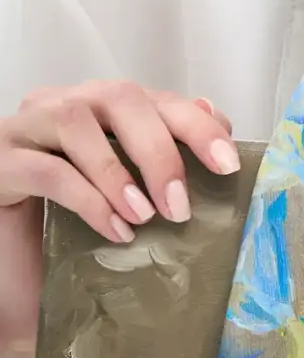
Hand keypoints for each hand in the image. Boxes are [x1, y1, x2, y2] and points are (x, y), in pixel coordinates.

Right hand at [0, 79, 238, 242]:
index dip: (197, 125)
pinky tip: (112, 229)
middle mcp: (64, 104)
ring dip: (117, 170)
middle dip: (159, 149)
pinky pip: (45, 169)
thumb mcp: (123, 191)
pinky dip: (85, 198)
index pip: (157, 99)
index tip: (228, 164)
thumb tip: (215, 119)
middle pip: (120, 98)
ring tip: (144, 217)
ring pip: (75, 121)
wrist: (6, 259)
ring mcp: (27, 128)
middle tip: (180, 205)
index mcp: (101, 106)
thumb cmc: (64, 218)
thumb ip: (164, 155)